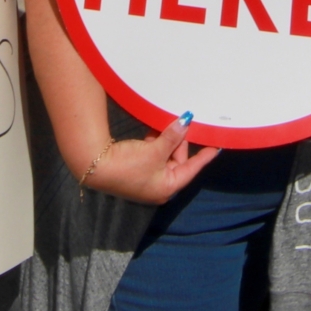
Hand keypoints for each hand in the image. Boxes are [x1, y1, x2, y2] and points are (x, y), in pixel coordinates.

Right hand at [78, 113, 219, 204]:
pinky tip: (155, 129)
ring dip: (167, 140)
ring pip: (164, 156)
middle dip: (180, 142)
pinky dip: (155, 142)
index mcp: (167, 187)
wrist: (94, 166)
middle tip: (185, 124)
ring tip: (171, 124)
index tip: (216, 147)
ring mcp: (146, 179)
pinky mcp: (135, 169)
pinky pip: (152, 154)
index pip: (191, 169)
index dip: (203, 156)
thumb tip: (186, 122)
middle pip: (177, 161)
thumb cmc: (128, 165)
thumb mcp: (154, 150)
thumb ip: (173, 137)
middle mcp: (158, 186)